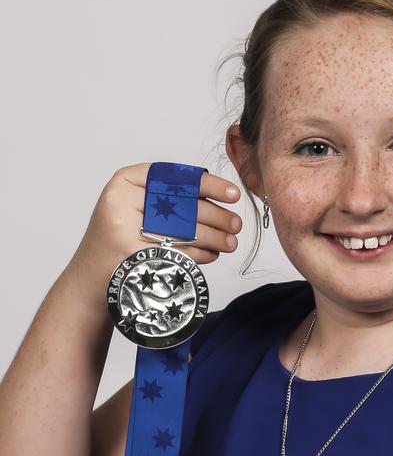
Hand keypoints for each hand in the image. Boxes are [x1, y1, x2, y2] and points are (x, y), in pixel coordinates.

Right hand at [69, 163, 241, 304]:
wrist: (92, 277)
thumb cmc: (124, 237)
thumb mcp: (139, 206)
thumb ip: (171, 195)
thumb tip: (222, 195)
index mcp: (124, 181)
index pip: (176, 178)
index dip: (210, 186)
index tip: (233, 194)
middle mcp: (120, 201)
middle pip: (183, 206)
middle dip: (217, 217)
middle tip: (236, 224)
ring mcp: (122, 230)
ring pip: (182, 231)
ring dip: (213, 238)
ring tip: (231, 242)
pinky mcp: (130, 256)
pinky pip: (176, 253)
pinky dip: (199, 255)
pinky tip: (212, 254)